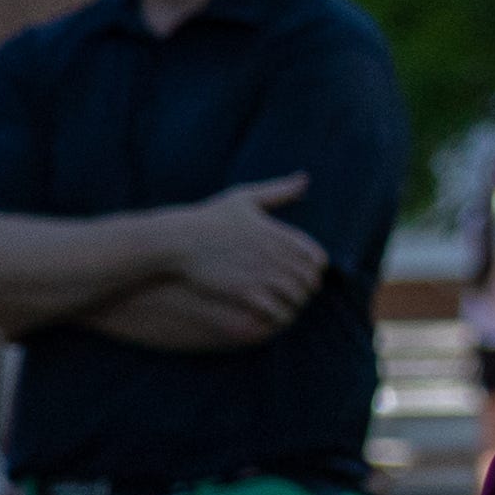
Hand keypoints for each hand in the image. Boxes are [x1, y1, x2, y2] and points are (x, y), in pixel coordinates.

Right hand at [167, 174, 328, 330]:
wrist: (177, 241)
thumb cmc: (209, 219)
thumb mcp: (245, 198)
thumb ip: (279, 191)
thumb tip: (304, 177)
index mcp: (281, 235)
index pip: (318, 259)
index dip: (314, 270)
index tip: (302, 274)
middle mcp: (277, 255)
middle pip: (310, 282)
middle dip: (306, 290)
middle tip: (294, 295)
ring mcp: (262, 275)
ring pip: (297, 299)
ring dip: (293, 305)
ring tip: (283, 307)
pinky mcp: (246, 293)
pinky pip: (276, 312)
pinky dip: (277, 316)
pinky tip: (268, 316)